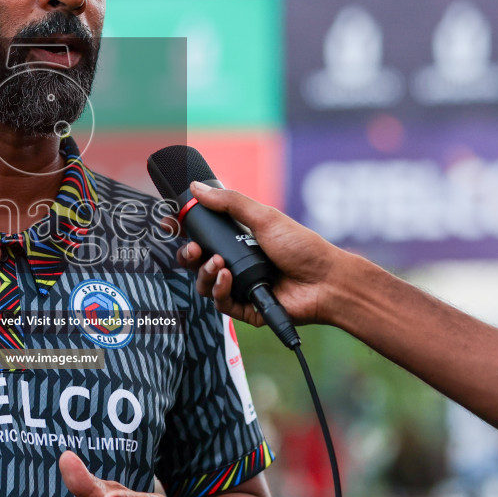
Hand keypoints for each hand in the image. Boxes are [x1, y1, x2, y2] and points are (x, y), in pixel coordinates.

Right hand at [176, 180, 338, 327]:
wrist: (326, 280)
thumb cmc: (302, 247)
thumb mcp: (264, 217)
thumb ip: (229, 203)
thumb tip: (198, 187)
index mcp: (240, 241)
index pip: (204, 237)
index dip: (186, 234)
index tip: (171, 225)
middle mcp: (238, 264)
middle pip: (198, 263)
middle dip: (189, 256)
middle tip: (194, 250)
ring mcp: (241, 287)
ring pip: (205, 284)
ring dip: (205, 273)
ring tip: (218, 264)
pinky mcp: (246, 309)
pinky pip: (220, 302)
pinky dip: (219, 289)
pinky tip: (228, 278)